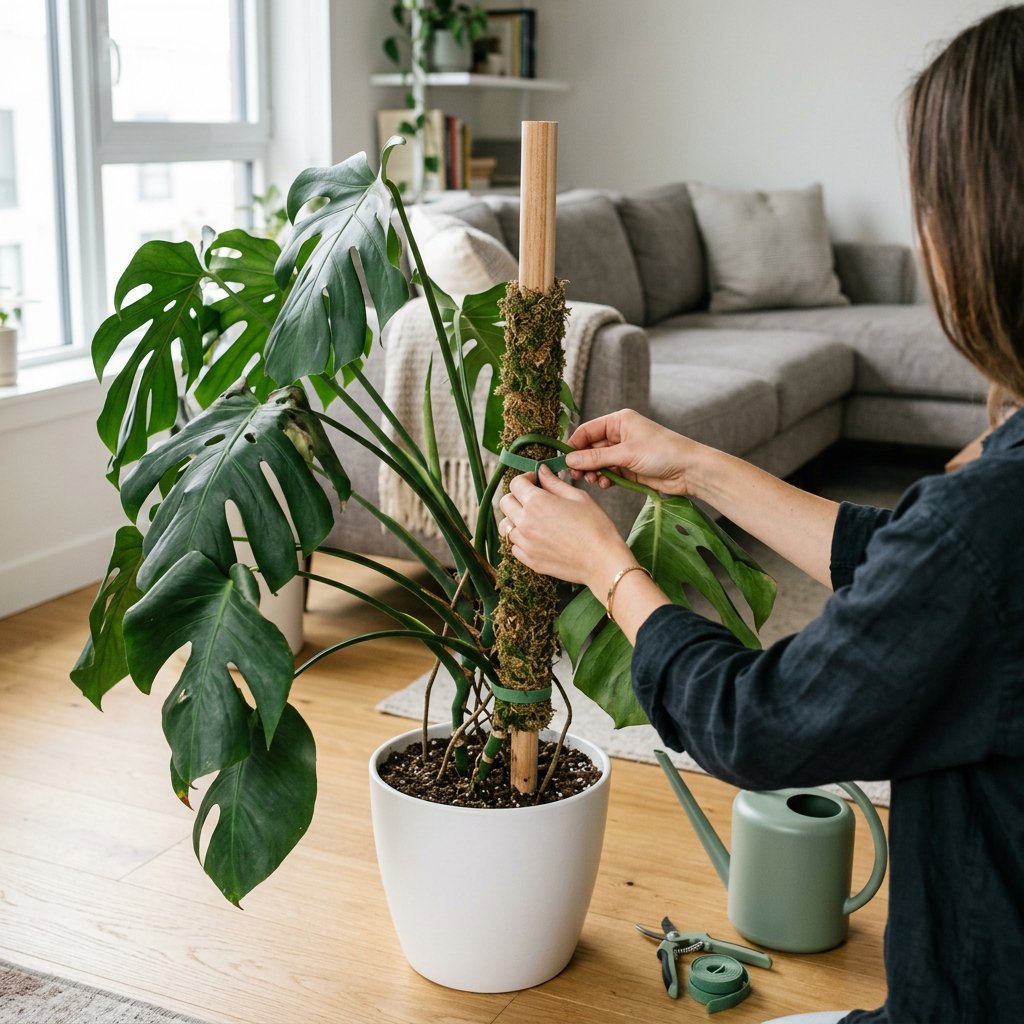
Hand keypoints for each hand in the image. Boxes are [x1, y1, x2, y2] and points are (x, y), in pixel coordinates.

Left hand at [497, 466, 632, 590]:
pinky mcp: (529, 560)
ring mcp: (525, 543)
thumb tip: (541, 471)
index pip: (515, 484)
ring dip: (516, 519)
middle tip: (534, 499)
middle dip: (517, 497)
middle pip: (505, 503)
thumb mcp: (578, 497)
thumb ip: (554, 483)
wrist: (602, 561)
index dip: (526, 479)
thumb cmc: (595, 526)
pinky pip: (514, 546)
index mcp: (536, 502)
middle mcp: (525, 522)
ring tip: (535, 520)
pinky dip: (521, 540)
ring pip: (506, 526)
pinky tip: (537, 538)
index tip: (536, 481)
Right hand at [564, 408, 703, 497]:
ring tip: (594, 481)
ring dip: (594, 472)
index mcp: (619, 421)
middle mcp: (620, 434)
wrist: (690, 470)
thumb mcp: (625, 454)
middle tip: (577, 476)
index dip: (574, 445)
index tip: (564, 461)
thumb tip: (569, 459)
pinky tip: (606, 484)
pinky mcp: (629, 468)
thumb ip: (595, 458)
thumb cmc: (662, 452)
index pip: (587, 431)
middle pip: (590, 448)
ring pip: (599, 462)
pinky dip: (605, 479)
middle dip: (583, 462)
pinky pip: (609, 473)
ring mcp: (624, 452)